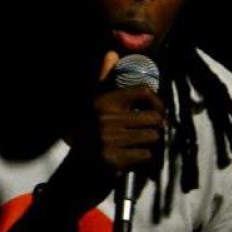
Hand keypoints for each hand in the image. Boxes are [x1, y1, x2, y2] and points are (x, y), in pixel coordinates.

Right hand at [50, 51, 167, 213]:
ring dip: (150, 145)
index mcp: (101, 102)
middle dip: (156, 128)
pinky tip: (130, 161)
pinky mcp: (112, 160)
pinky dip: (142, 160)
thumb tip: (111, 53)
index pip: (143, 91)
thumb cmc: (87, 141)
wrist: (72, 177)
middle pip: (154, 117)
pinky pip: (146, 155)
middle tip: (148, 135)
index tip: (158, 112)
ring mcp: (107, 140)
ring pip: (153, 137)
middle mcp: (103, 118)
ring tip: (138, 147)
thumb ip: (101, 80)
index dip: (157, 101)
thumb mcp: (91, 108)